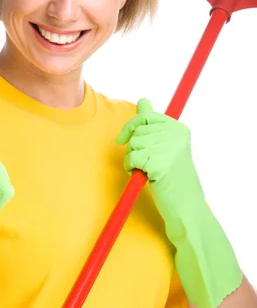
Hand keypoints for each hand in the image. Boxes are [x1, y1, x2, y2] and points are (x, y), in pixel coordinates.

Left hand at [115, 98, 205, 240]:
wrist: (185, 207)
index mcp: (179, 129)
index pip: (145, 116)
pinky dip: (132, 169)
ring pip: (132, 145)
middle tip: (145, 164)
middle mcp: (176, 135)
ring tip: (148, 171)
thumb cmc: (173, 178)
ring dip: (132, 160)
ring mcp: (168, 148)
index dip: (130, 128)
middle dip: (133, 148)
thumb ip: (153, 123)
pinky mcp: (159, 163)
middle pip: (136, 131)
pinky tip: (146, 177)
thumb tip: (143, 100)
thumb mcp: (166, 146)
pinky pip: (131, 159)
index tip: (122, 140)